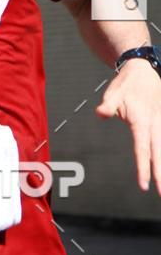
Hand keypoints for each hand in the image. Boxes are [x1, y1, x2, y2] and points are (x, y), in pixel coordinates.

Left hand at [96, 58, 160, 193]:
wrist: (141, 69)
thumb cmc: (126, 84)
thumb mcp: (114, 93)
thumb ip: (108, 106)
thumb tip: (100, 114)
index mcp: (141, 121)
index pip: (142, 149)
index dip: (143, 168)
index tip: (143, 185)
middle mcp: (155, 124)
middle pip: (158, 153)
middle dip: (160, 174)